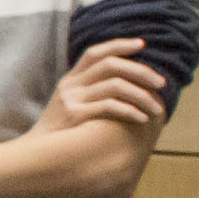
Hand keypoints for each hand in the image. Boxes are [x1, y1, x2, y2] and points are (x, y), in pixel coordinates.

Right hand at [36, 38, 168, 137]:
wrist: (36, 153)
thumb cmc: (63, 131)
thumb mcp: (70, 104)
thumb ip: (91, 90)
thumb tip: (129, 84)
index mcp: (71, 79)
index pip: (95, 52)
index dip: (119, 45)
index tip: (142, 44)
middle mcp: (70, 85)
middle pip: (111, 65)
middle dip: (141, 71)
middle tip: (162, 83)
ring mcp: (71, 99)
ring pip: (115, 85)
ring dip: (142, 95)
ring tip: (158, 108)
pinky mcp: (74, 115)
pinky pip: (109, 106)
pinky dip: (130, 111)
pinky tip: (142, 118)